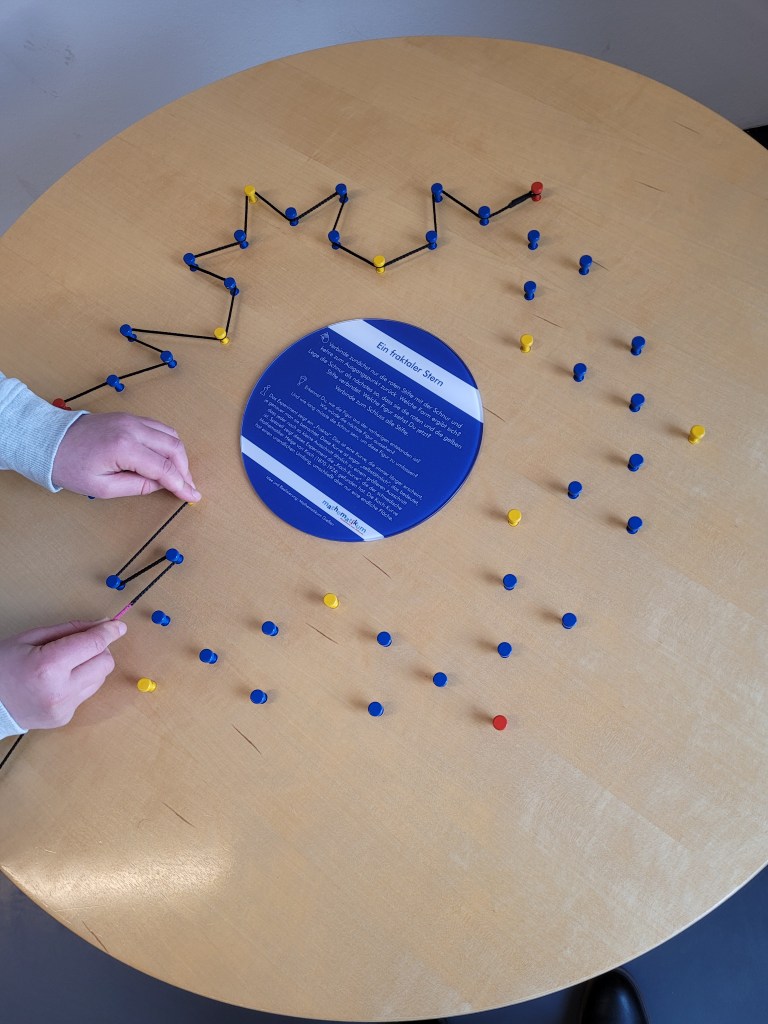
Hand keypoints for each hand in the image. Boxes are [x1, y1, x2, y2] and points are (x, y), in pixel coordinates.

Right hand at [0, 619, 126, 729]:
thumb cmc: (2, 665)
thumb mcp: (30, 638)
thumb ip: (69, 630)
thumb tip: (101, 624)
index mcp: (48, 666)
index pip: (93, 644)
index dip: (109, 632)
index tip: (118, 626)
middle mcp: (60, 690)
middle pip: (104, 663)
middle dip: (100, 649)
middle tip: (83, 644)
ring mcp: (63, 708)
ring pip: (99, 679)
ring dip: (91, 667)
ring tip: (65, 664)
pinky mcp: (64, 718)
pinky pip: (86, 694)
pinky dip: (79, 683)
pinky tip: (58, 681)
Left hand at [52, 412, 200, 500]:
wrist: (47, 440)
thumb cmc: (68, 465)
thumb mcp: (101, 487)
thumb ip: (136, 486)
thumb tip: (159, 485)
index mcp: (124, 447)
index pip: (164, 468)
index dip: (181, 484)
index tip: (192, 495)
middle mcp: (132, 428)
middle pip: (173, 447)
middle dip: (185, 469)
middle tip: (187, 487)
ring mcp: (131, 419)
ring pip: (170, 434)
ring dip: (179, 455)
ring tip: (179, 474)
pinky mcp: (128, 417)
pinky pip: (159, 428)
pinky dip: (169, 443)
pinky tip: (167, 457)